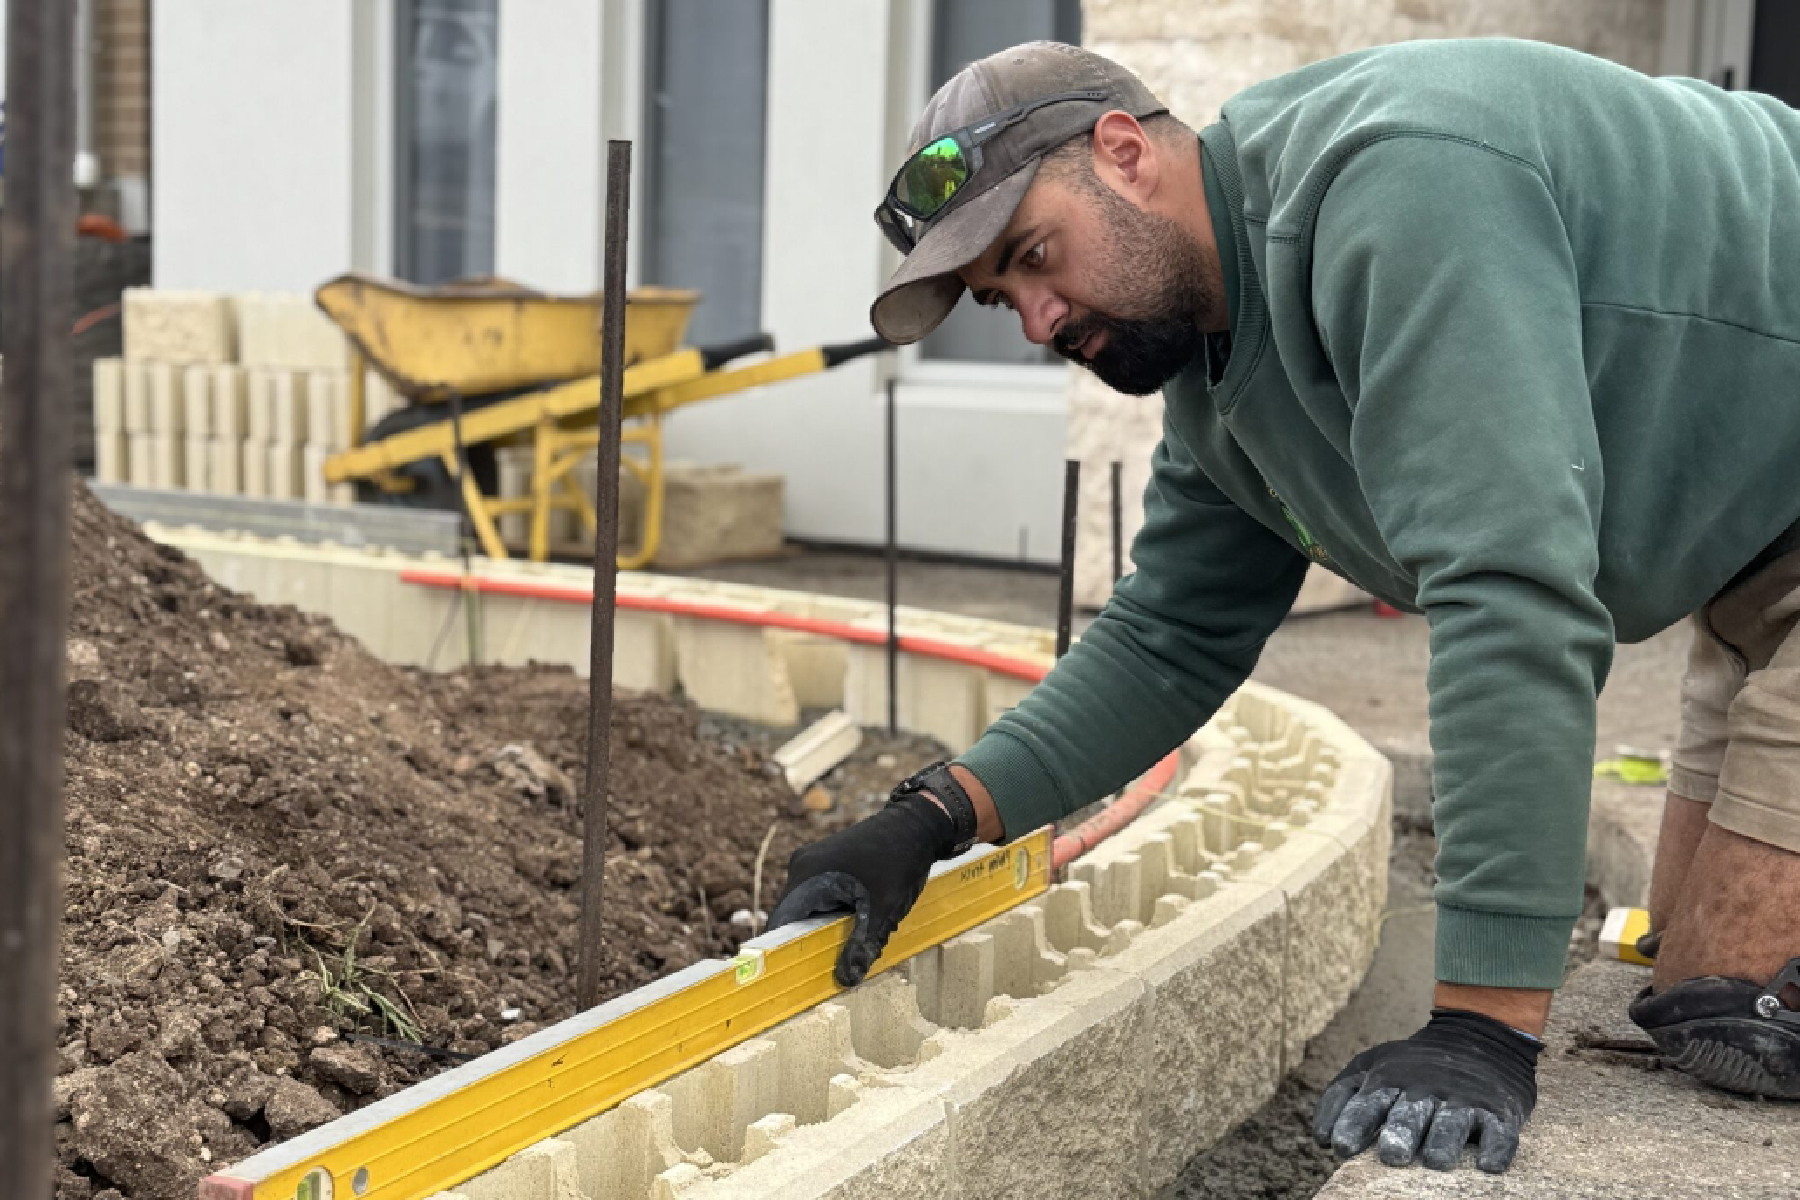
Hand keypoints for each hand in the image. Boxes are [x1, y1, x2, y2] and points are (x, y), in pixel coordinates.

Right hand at [766, 792, 957, 986]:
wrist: (917, 822)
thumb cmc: (899, 860)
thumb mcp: (883, 908)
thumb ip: (863, 944)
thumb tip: (846, 980)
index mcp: (807, 875)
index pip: (781, 922)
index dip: (783, 951)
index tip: (792, 976)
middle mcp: (802, 867)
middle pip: (795, 917)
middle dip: (812, 942)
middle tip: (831, 967)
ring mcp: (813, 863)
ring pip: (810, 908)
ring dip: (826, 928)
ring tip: (851, 942)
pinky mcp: (826, 863)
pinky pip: (821, 897)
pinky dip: (835, 914)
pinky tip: (858, 922)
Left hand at [1313, 1008, 1541, 1172]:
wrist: (1478, 1038)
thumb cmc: (1412, 1065)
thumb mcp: (1370, 1067)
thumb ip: (1339, 1098)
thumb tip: (1321, 1140)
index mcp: (1390, 1081)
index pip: (1368, 1104)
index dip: (1354, 1125)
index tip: (1341, 1146)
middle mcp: (1426, 1090)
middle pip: (1409, 1115)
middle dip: (1400, 1134)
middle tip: (1392, 1154)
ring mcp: (1464, 1100)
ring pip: (1452, 1123)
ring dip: (1443, 1141)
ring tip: (1434, 1160)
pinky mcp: (1499, 1112)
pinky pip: (1500, 1133)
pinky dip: (1495, 1148)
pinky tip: (1489, 1164)